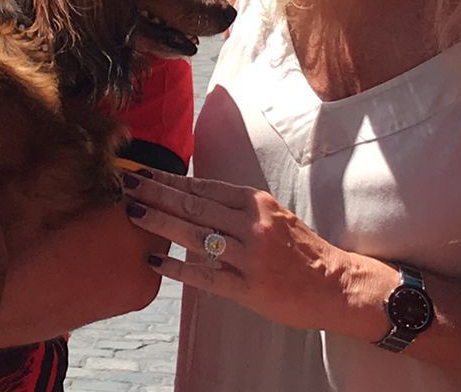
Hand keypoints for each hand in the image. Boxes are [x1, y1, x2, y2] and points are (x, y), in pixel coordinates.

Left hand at [122, 169, 391, 339]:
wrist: (335, 284)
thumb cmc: (300, 248)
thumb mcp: (272, 215)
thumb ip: (236, 207)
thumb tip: (192, 194)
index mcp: (255, 202)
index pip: (203, 186)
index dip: (169, 179)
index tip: (143, 171)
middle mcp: (252, 225)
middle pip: (193, 205)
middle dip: (155, 193)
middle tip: (125, 183)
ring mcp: (249, 257)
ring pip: (195, 235)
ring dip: (160, 222)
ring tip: (132, 213)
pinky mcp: (248, 288)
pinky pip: (206, 276)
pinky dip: (178, 268)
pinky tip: (154, 260)